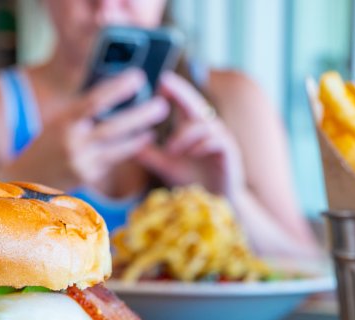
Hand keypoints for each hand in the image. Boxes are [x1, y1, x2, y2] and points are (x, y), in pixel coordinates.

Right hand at [5, 69, 169, 189]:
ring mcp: (81, 162)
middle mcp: (72, 142)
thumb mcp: (58, 120)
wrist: (24, 177)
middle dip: (141, 115)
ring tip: (156, 123)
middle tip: (162, 104)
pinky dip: (129, 148)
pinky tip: (142, 139)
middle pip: (113, 127)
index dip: (118, 88)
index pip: (94, 101)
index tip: (138, 77)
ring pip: (118, 147)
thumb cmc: (46, 142)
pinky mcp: (87, 178)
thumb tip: (115, 91)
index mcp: (64, 121)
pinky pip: (113, 160)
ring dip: (140, 135)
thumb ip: (82, 110)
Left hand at [135, 71, 246, 197]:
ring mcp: (221, 140)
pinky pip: (218, 141)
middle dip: (181, 91)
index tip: (160, 82)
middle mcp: (209, 130)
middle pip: (196, 103)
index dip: (175, 90)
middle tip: (165, 81)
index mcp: (194, 129)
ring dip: (184, 134)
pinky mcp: (230, 154)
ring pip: (204, 125)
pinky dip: (202, 145)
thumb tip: (124, 143)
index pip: (185, 103)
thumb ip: (149, 154)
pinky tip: (193, 153)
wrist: (216, 204)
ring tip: (171, 150)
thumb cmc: (192, 182)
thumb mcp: (166, 166)